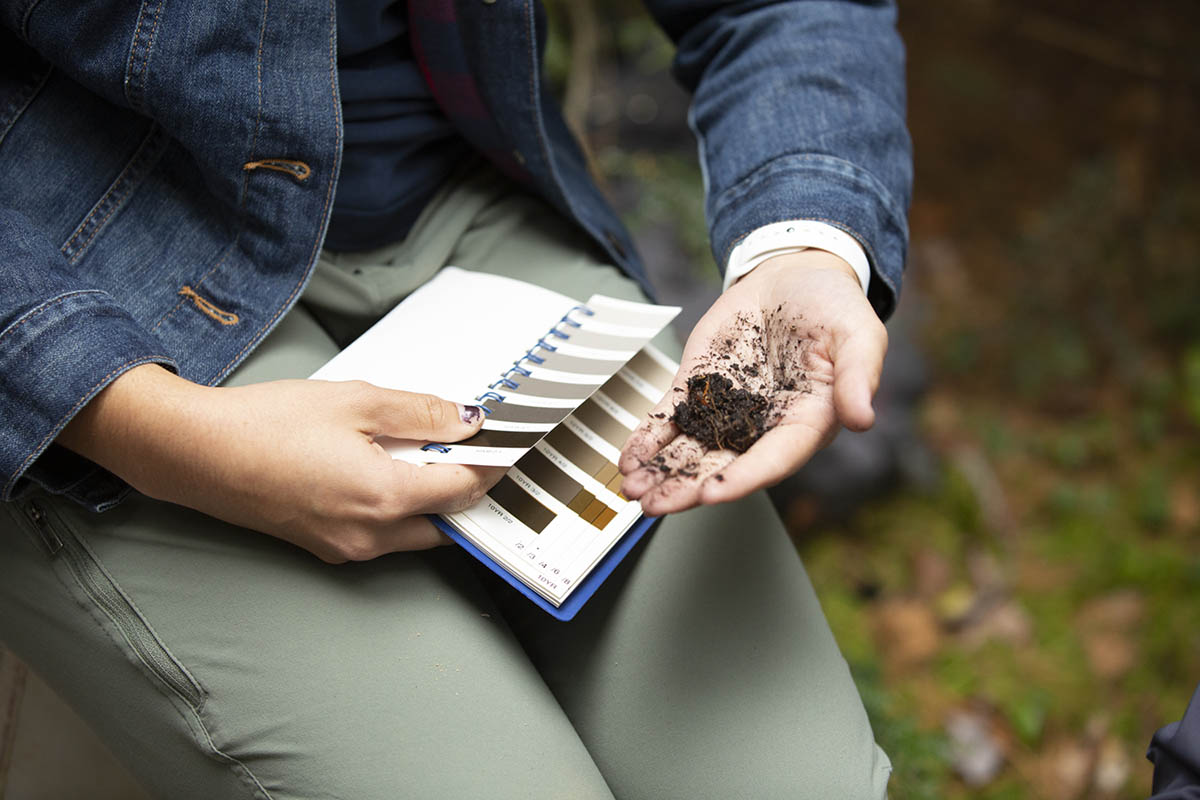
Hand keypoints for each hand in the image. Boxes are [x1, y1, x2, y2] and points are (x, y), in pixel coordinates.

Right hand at [58, 365, 504, 562]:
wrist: (193, 454)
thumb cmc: (265, 424)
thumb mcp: (354, 401)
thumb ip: (419, 413)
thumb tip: (467, 420)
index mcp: (384, 497)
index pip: (464, 490)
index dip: (490, 465)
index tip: (505, 443)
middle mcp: (371, 535)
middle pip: (447, 522)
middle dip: (467, 490)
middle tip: (475, 451)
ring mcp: (346, 548)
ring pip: (416, 533)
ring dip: (433, 502)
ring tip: (431, 455)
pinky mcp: (324, 547)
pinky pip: (382, 536)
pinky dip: (400, 508)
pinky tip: (389, 470)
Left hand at [618, 249, 886, 514]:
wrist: (796, 275)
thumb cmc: (835, 308)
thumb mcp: (860, 336)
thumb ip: (858, 377)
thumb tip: (863, 419)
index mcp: (805, 422)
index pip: (773, 459)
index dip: (743, 478)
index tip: (713, 493)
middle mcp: (762, 426)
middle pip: (721, 464)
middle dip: (685, 486)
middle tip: (654, 505)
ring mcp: (727, 408)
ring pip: (689, 448)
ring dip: (660, 471)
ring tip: (632, 490)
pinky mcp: (699, 386)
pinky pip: (670, 417)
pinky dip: (648, 437)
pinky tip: (629, 457)